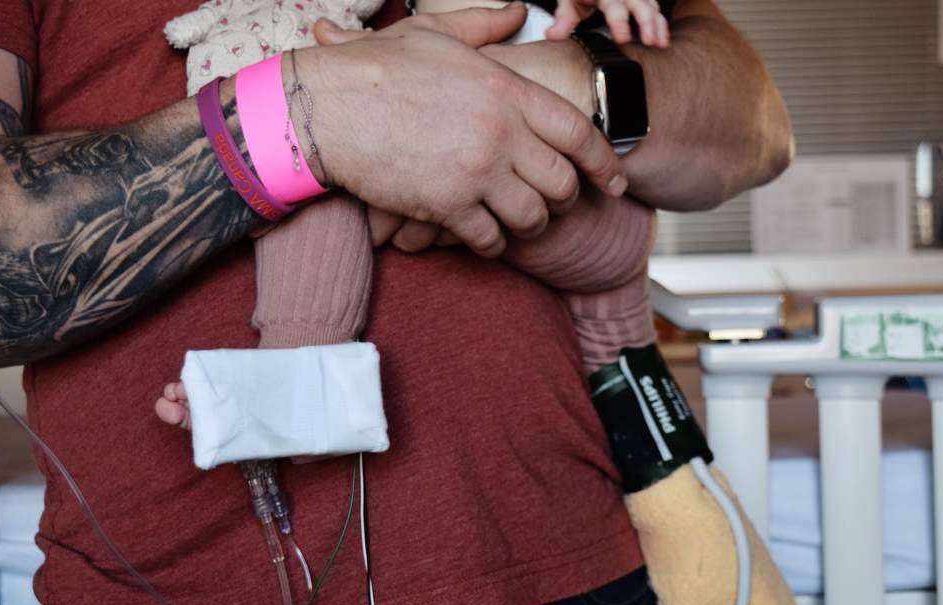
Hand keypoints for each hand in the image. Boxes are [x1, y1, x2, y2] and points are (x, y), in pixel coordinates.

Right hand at [303, 6, 626, 258]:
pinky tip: (484, 237)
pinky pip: (490, 238)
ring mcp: (476, 172)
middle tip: (553, 203)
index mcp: (505, 90)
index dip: (604, 162)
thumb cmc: (377, 69)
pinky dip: (491, 243)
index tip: (615, 182)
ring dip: (529, 224)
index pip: (578, 131)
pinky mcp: (448, 206)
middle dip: (563, 199)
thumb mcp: (435, 34)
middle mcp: (500, 133)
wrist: (327, 108)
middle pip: (562, 182)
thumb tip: (514, 10)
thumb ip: (483, 25)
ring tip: (518, 221)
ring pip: (532, 216)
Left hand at [547, 0, 669, 46]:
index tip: (623, 38)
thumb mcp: (569, 2)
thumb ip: (563, 19)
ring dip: (657, 24)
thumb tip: (553, 35)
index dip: (619, 21)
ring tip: (660, 44)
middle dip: (646, 22)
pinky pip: (655, 9)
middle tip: (650, 41)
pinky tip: (663, 40)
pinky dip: (660, 24)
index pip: (613, 4)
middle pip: (638, 3)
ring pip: (650, 5)